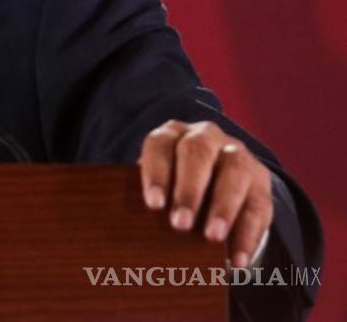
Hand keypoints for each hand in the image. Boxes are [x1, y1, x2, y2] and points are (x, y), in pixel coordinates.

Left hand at [138, 120, 271, 267]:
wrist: (213, 184)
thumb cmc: (170, 186)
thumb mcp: (159, 184)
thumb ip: (151, 197)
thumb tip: (134, 228)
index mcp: (172, 134)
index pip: (160, 144)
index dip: (156, 173)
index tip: (154, 205)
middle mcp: (205, 136)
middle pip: (198, 152)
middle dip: (189, 189)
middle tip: (180, 224)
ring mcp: (236, 155)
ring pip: (234, 173)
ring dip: (222, 207)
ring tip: (212, 237)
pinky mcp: (260, 181)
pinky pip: (258, 206)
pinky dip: (247, 235)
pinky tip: (237, 259)